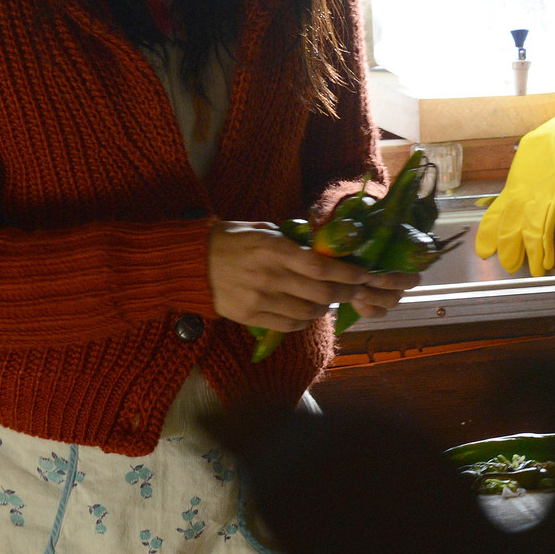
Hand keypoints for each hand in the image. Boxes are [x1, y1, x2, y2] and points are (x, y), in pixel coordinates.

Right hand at [206, 222, 421, 333]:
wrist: (190, 264)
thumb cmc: (230, 240)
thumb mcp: (263, 229)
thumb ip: (292, 239)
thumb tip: (324, 246)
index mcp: (274, 250)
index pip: (321, 266)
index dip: (348, 273)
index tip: (364, 274)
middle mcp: (269, 276)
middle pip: (321, 292)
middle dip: (344, 292)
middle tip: (352, 290)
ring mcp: (259, 300)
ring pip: (309, 311)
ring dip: (325, 307)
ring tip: (326, 299)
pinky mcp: (250, 317)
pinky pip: (289, 324)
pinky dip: (305, 319)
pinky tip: (305, 310)